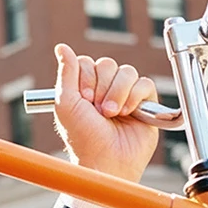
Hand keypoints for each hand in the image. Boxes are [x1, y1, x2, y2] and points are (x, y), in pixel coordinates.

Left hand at [53, 44, 157, 182]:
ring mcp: (125, 94)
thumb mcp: (65, 102)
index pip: (87, 62)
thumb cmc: (83, 137)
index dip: (85, 78)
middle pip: (107, 64)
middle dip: (102, 87)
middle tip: (98, 110)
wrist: (107, 161)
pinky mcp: (145, 103)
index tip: (83, 100)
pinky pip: (145, 83)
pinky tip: (129, 113)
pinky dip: (135, 97)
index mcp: (83, 87)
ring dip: (118, 93)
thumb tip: (61, 46)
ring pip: (127, 71)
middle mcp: (104, 88)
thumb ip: (66, 73)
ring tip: (112, 114)